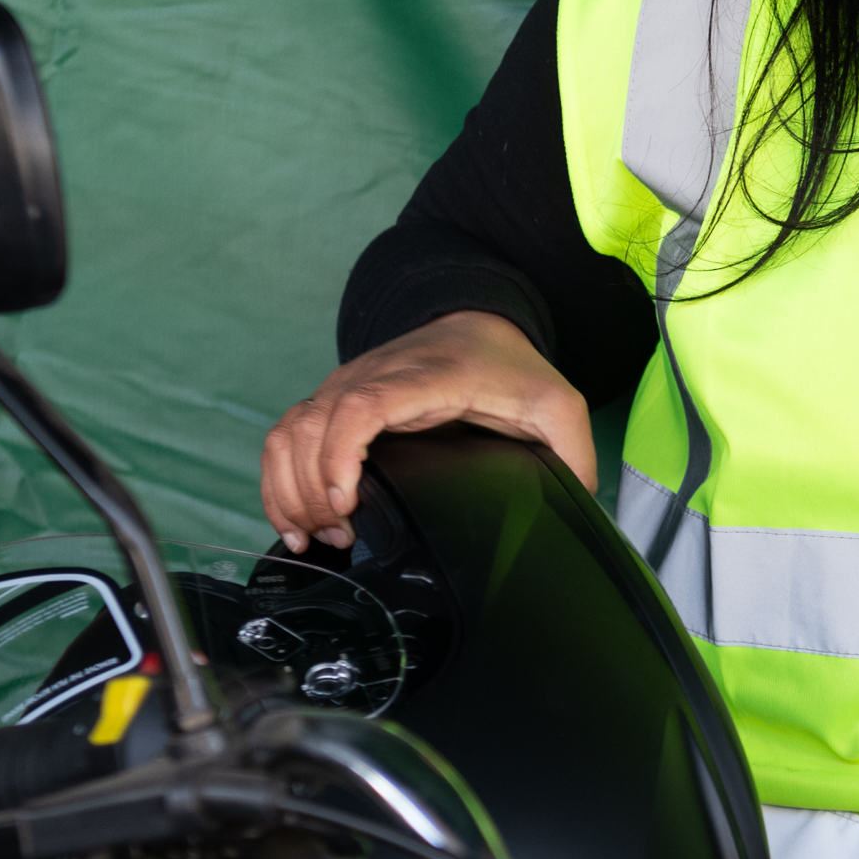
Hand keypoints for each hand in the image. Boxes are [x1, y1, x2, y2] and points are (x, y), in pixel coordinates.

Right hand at [260, 311, 594, 548]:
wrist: (476, 320)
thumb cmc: (510, 366)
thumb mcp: (555, 404)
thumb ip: (573, 452)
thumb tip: (578, 506)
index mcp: (426, 377)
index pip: (363, 404)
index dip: (342, 454)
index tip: (347, 502)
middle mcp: (374, 377)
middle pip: (311, 425)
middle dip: (312, 491)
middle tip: (341, 538)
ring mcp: (347, 386)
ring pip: (289, 432)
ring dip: (290, 489)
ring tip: (317, 538)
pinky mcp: (334, 401)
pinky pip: (286, 436)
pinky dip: (280, 478)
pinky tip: (296, 520)